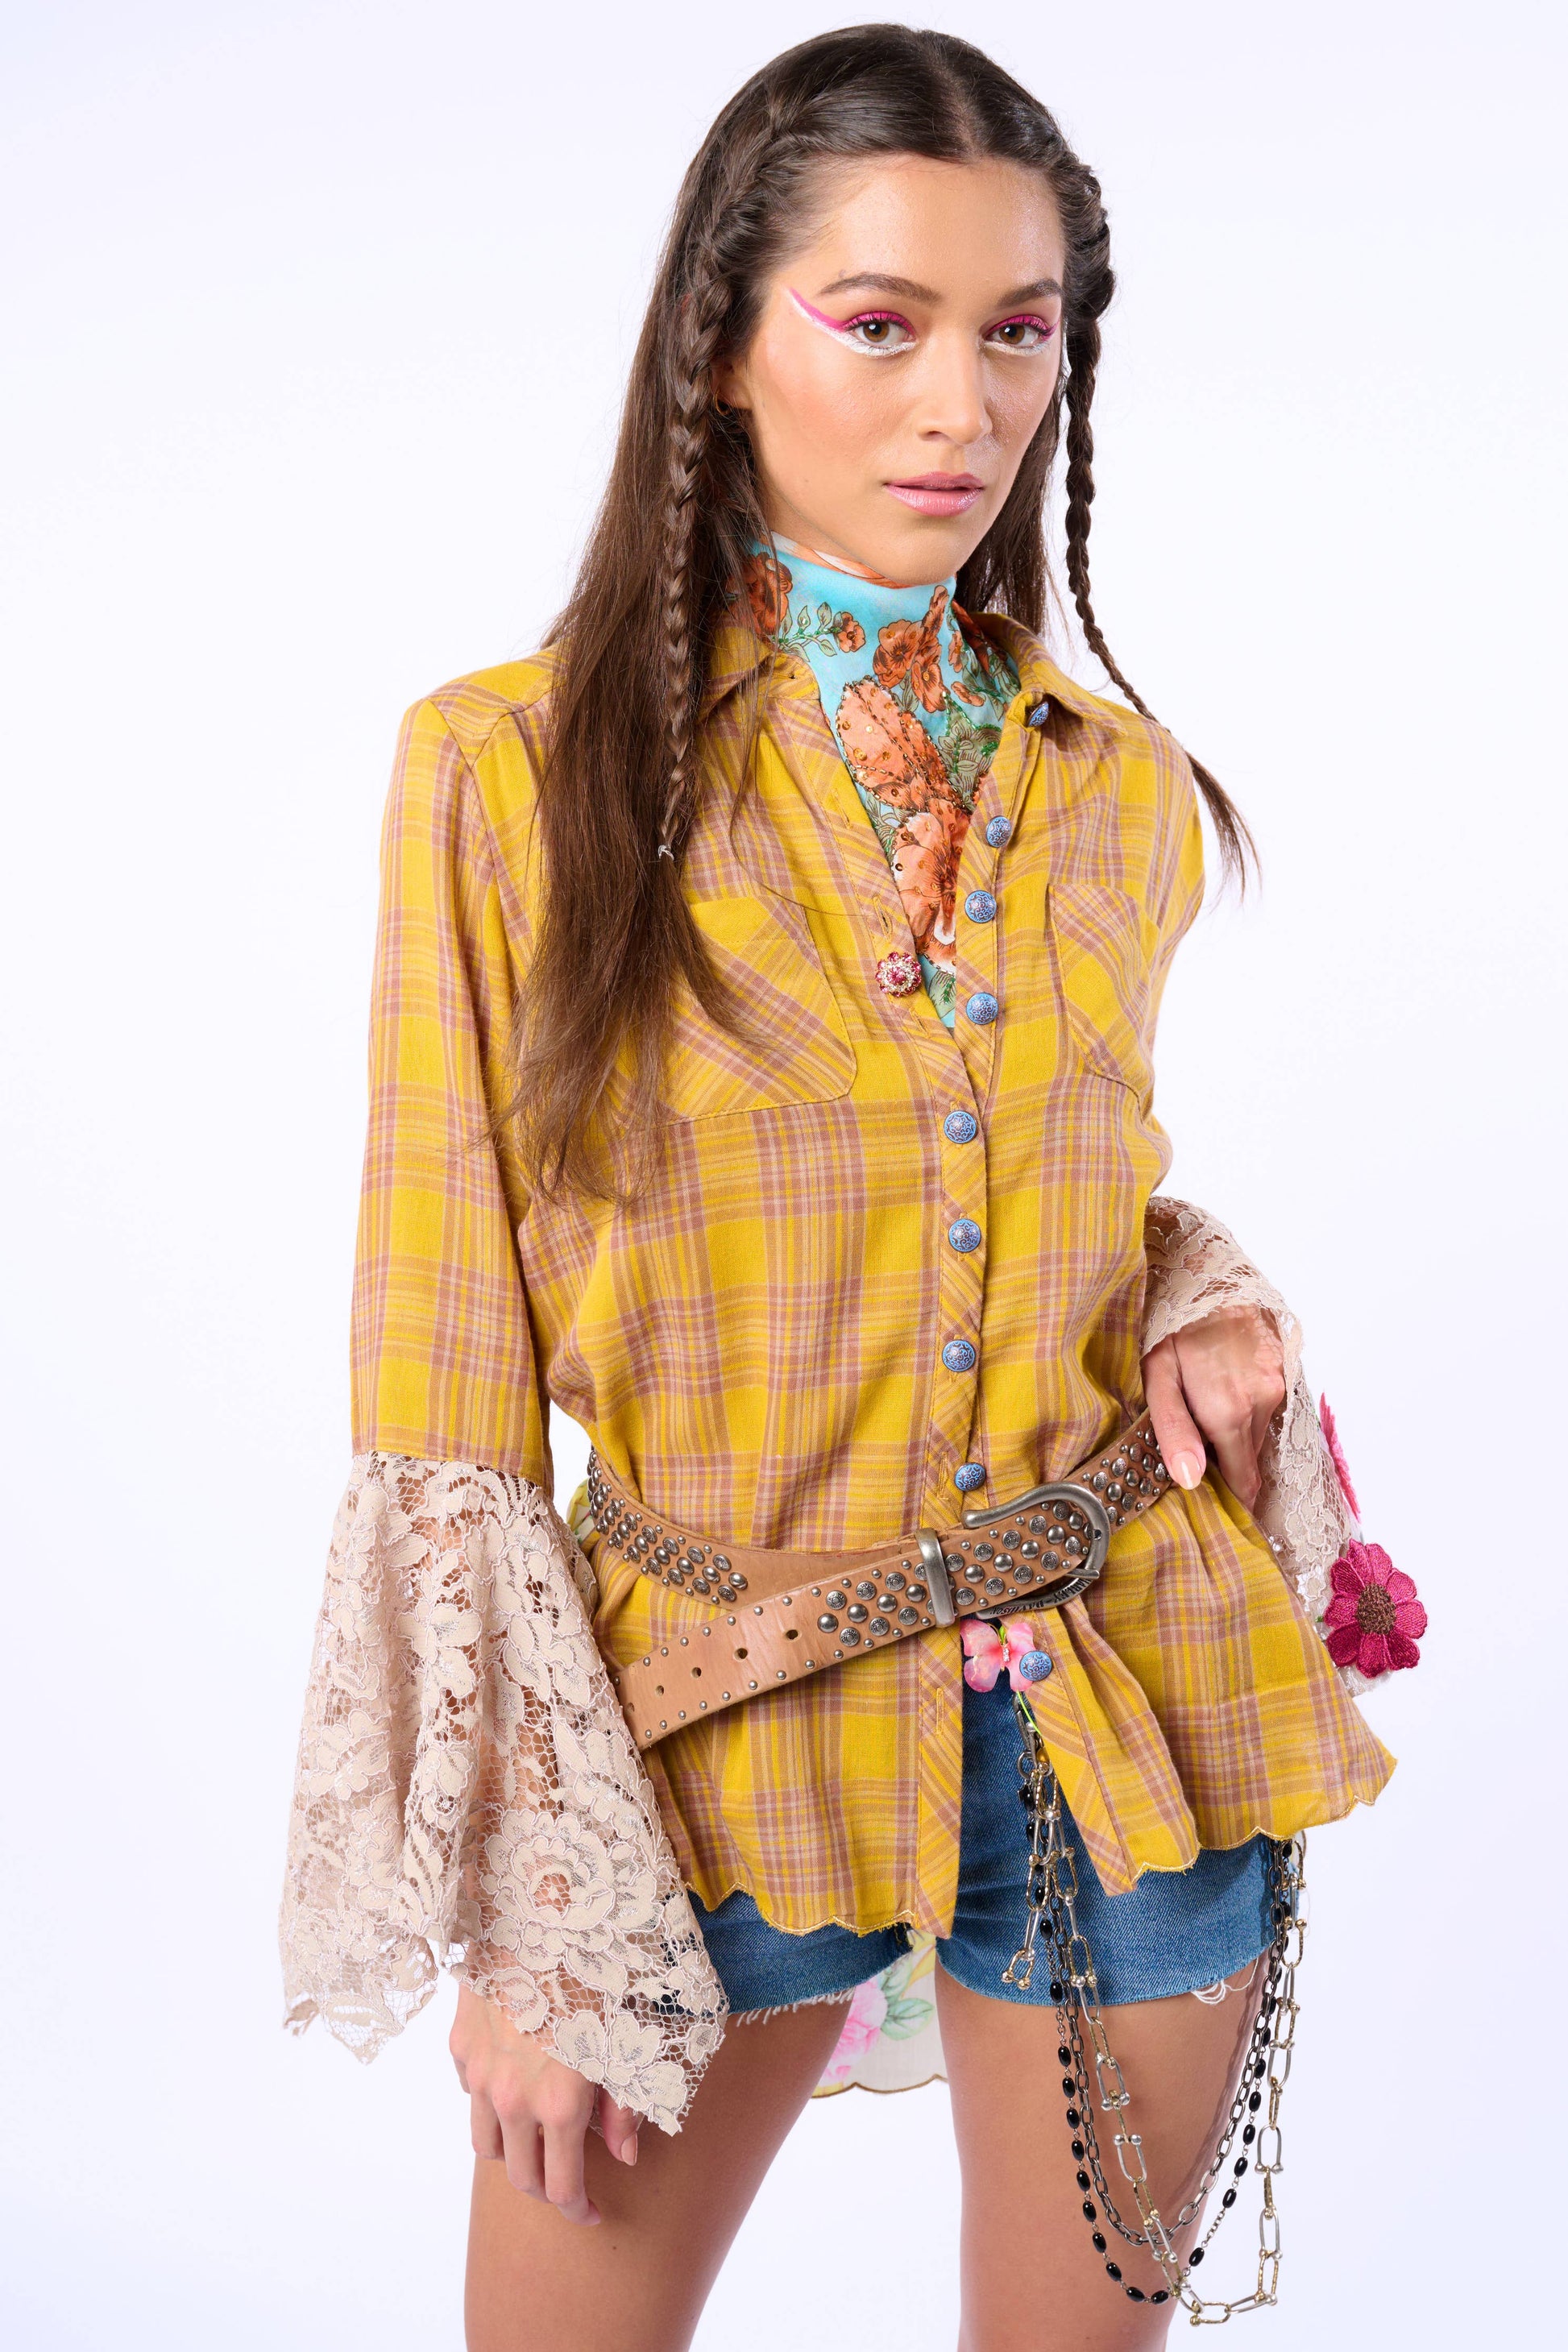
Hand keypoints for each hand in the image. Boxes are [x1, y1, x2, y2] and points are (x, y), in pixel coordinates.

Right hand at [449, 1980, 641, 2224]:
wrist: (541, 1911)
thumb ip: (626, 2103)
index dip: (577, 2210)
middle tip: (568, 2182)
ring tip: (538, 2137)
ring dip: (512, 2151)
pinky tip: (515, 2080)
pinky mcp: (460, 2044)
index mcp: (559, 2103)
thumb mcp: (628, 2037)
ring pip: (485, 2145)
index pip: (559, 2188)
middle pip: (520, 2177)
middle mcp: (511, 2098)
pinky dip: (489, 2103)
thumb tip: (624, 2155)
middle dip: (546, 2188)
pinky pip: (469, 2095)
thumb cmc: (599, 1969)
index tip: (591, 2213)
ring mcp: (479, 2073)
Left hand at [1141, 1304, 1285, 1511]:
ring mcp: (1277, 1385)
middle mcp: (1262, 1403)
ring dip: (1236, 1433)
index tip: (1215, 1504)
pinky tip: (1224, 1388)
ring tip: (1204, 1410)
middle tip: (1195, 1449)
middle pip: (1249, 1458)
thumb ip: (1174, 1431)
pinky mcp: (1284, 1368)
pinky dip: (1248, 1408)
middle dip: (1227, 1463)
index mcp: (1229, 1413)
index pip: (1243, 1481)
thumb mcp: (1158, 1377)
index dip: (1230, 1496)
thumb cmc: (1173, 1325)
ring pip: (1258, 1431)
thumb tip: (1190, 1481)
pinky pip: (1268, 1405)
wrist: (1208, 1270)